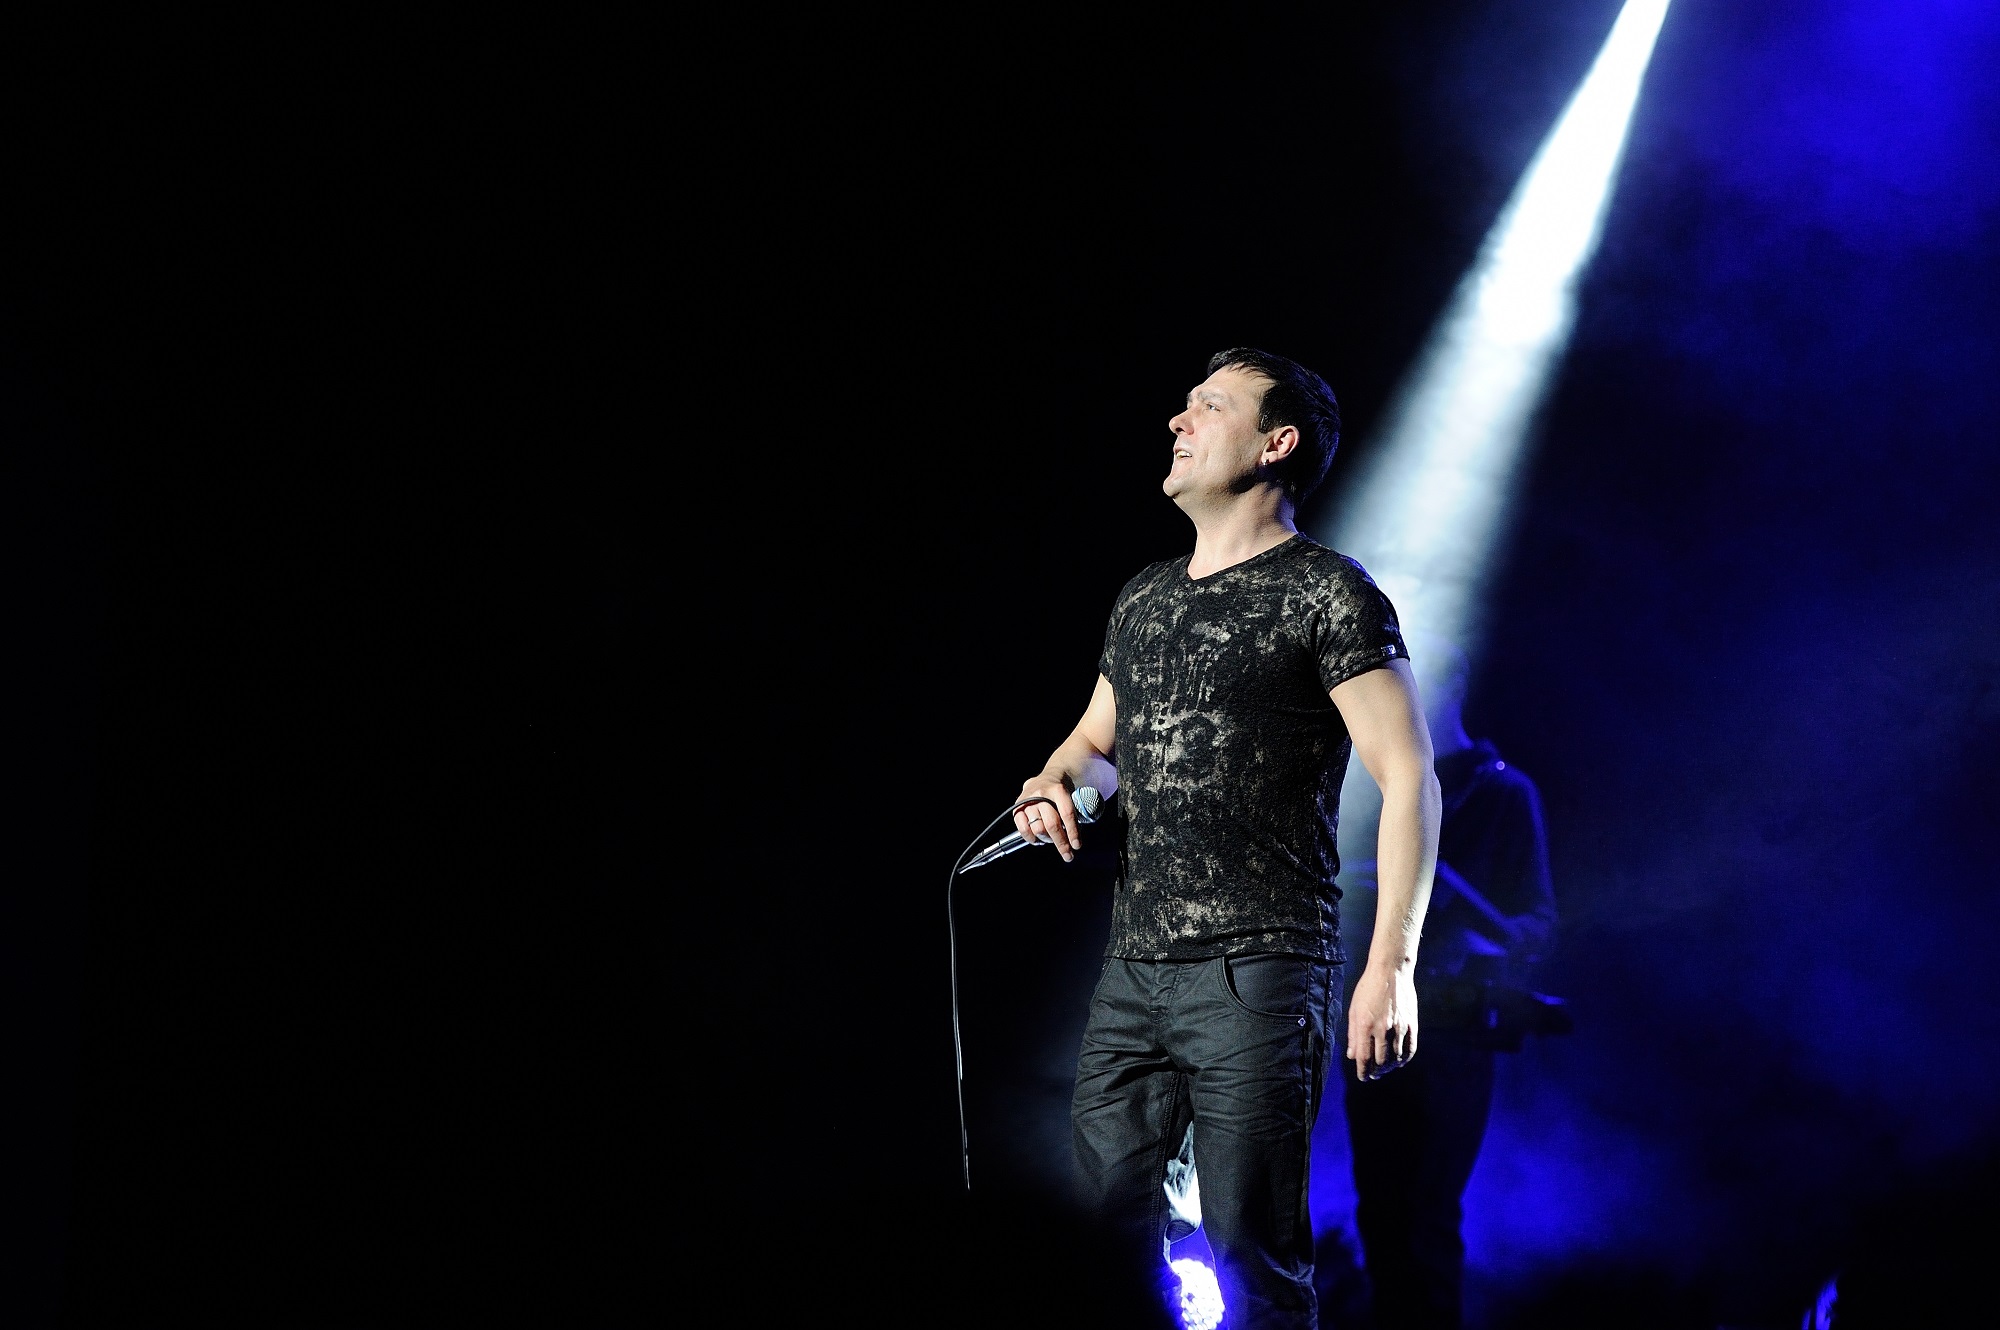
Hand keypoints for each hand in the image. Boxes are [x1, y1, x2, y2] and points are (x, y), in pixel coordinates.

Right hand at [1011, 776, 1084, 862]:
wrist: (1049, 776)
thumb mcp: (1073, 796)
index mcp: (1058, 789)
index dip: (1072, 832)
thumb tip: (1074, 840)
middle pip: (1052, 824)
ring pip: (1038, 828)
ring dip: (1047, 839)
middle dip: (1061, 842)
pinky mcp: (1017, 806)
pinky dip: (1031, 838)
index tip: (1077, 845)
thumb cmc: (1064, 791)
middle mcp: (1041, 793)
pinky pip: (1023, 828)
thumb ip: (1074, 814)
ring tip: (1052, 840)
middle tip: (1068, 854)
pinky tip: (1038, 840)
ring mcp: (1028, 800)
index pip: (1067, 814)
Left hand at [1347, 963, 1418, 1080]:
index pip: (1364, 1057)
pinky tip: (1399, 1062)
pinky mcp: (1412, 1024)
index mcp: (1365, 1024)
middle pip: (1380, 1061)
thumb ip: (1353, 1035)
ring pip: (1396, 1058)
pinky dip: (1404, 1059)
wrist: (1391, 971)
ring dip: (1389, 1068)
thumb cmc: (1368, 988)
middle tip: (1374, 1074)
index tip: (1363, 1077)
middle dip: (1376, 1071)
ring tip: (1384, 1069)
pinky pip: (1410, 1049)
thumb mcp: (1354, 1009)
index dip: (1363, 1071)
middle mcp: (1382, 1028)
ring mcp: (1399, 1027)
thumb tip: (1352, 1056)